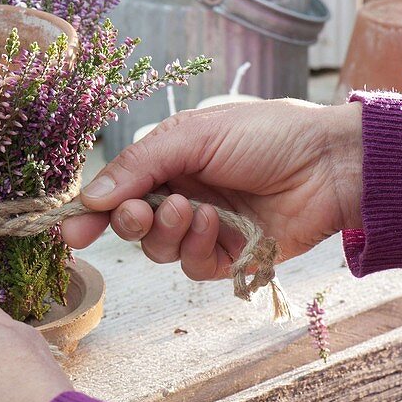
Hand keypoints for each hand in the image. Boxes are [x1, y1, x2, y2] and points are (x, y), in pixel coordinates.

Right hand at [61, 100, 362, 278]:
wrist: (332, 162)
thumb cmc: (267, 133)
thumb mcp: (193, 134)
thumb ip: (139, 165)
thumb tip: (89, 196)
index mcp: (167, 162)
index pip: (116, 192)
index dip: (89, 212)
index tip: (69, 228)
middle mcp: (181, 196)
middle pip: (130, 226)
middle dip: (128, 223)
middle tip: (137, 213)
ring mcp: (206, 230)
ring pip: (159, 251)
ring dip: (167, 233)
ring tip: (191, 209)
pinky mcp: (231, 258)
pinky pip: (194, 268)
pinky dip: (197, 248)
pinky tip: (216, 224)